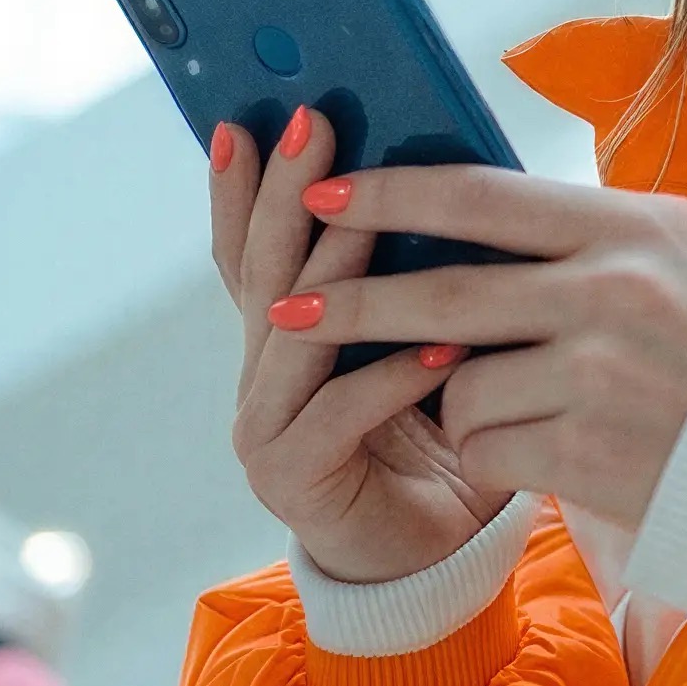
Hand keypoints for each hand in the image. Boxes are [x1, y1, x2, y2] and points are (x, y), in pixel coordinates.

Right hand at [209, 113, 511, 582]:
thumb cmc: (442, 446)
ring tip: (372, 213)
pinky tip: (439, 348)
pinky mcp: (296, 480)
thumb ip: (410, 284)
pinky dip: (391, 376)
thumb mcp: (421, 349)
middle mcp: (259, 382)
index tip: (245, 121)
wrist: (441, 564)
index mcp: (285, 346)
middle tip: (309, 127)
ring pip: (297, 336)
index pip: (251, 252)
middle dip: (287, 196)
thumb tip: (436, 184)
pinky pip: (342, 413)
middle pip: (266, 274)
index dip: (245, 189)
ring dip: (337, 271)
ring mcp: (265, 433)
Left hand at [274, 167, 686, 532]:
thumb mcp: (686, 258)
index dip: (395, 195)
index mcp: (635, 229)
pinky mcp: (590, 450)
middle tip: (288, 308)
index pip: (484, 198)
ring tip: (503, 409)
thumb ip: (590, 232)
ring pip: (461, 381)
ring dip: (454, 401)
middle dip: (352, 301)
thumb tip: (473, 207)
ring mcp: (602, 374)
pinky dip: (492, 453)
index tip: (329, 195)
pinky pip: (488, 446)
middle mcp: (616, 292)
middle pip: (445, 293)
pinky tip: (536, 453)